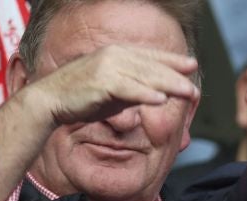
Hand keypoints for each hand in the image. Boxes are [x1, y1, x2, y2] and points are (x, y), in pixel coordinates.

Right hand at [24, 42, 197, 127]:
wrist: (52, 101)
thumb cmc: (82, 98)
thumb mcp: (114, 91)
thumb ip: (134, 90)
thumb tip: (157, 95)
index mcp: (117, 54)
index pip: (150, 56)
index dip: (173, 60)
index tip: (192, 65)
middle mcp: (114, 56)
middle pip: (152, 66)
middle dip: (176, 75)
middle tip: (195, 86)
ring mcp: (107, 68)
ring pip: (145, 76)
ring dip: (169, 84)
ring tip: (187, 92)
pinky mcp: (101, 83)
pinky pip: (128, 89)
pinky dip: (146, 94)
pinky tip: (160, 99)